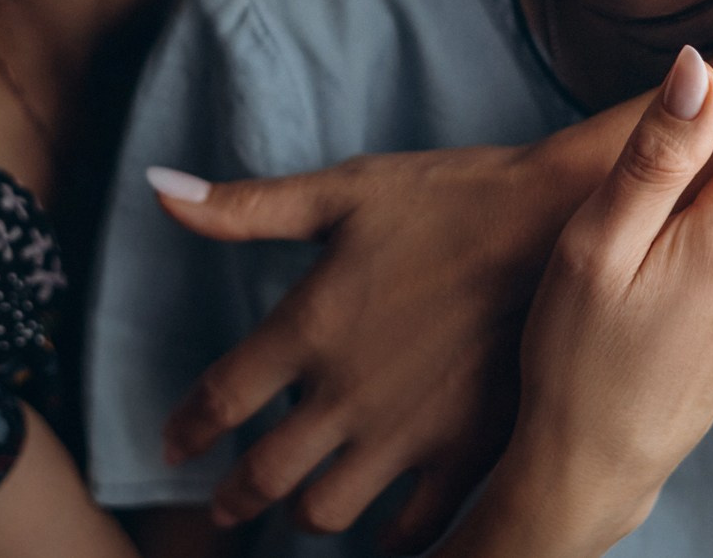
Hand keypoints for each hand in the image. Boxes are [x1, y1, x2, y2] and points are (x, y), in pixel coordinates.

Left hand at [150, 140, 582, 548]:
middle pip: (263, 476)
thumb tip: (159, 191)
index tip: (173, 445)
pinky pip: (411, 528)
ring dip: (304, 513)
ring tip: (302, 504)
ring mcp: (407, 431)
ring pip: (326, 512)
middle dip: (234, 496)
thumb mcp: (342, 190)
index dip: (188, 429)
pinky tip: (383, 525)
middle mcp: (346, 394)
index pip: (220, 400)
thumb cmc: (444, 197)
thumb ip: (244, 207)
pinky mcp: (466, 451)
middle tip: (223, 506)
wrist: (554, 222)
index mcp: (308, 327)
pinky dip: (387, 538)